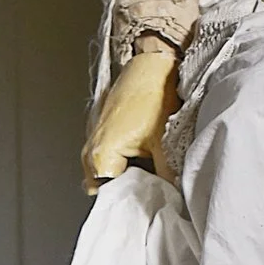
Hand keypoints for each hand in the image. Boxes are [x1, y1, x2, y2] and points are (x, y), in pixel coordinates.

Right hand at [82, 39, 180, 186]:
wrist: (152, 65)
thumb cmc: (153, 96)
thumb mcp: (163, 142)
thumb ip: (165, 175)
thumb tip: (172, 194)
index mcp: (100, 156)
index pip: (110, 196)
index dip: (134, 200)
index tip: (153, 200)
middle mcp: (91, 150)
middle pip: (109, 186)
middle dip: (132, 188)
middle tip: (156, 185)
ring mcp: (96, 139)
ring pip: (113, 170)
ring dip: (132, 172)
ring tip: (154, 166)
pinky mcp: (105, 130)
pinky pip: (114, 155)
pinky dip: (130, 158)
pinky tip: (149, 152)